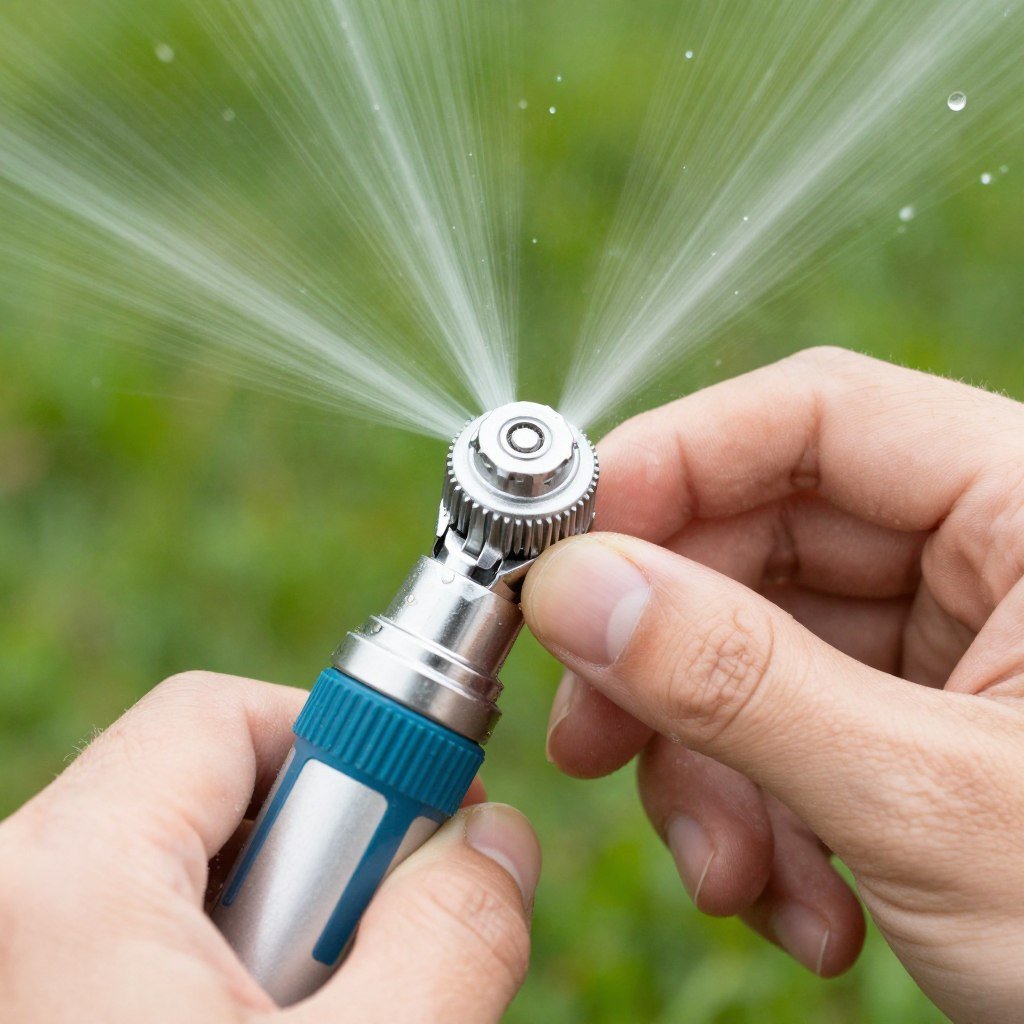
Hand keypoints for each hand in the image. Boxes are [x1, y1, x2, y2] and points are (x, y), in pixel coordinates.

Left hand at [0, 673, 538, 1022]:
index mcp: (61, 882)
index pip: (222, 713)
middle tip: (363, 959)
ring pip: (174, 876)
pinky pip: (129, 940)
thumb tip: (495, 840)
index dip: (348, 746)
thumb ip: (453, 936)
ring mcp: (8, 955)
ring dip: (274, 929)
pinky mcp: (24, 999)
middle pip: (199, 792)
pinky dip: (213, 974)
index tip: (421, 822)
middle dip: (316, 858)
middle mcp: (3, 896)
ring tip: (309, 1022)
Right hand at [523, 347, 1023, 1023]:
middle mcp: (992, 559)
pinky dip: (760, 818)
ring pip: (754, 653)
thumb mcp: (933, 802)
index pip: (813, 415)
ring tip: (730, 876)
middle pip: (761, 546)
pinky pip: (788, 731)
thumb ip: (741, 683)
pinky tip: (801, 909)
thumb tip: (573, 587)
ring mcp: (952, 649)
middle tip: (591, 736)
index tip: (563, 550)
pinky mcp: (920, 729)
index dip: (670, 468)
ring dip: (710, 771)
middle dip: (666, 659)